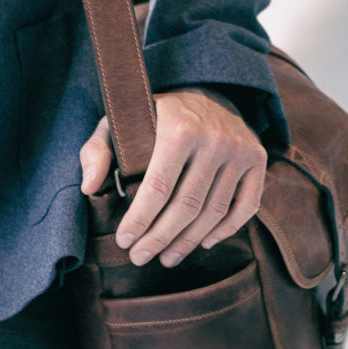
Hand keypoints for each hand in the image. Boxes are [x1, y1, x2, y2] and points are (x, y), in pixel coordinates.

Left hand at [79, 87, 267, 268]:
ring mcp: (239, 150)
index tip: (124, 241)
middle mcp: (214, 138)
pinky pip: (246, 206)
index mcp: (178, 128)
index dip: (140, 220)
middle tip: (140, 257)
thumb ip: (97, 150)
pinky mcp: (257, 159)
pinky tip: (204, 242)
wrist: (206, 91)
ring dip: (189, 242)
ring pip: (214, 212)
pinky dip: (226, 230)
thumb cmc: (154, 114)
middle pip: (186, 206)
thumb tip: (89, 187)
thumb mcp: (118, 121)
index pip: (158, 188)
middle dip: (160, 238)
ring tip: (167, 257)